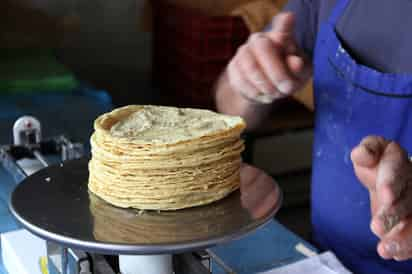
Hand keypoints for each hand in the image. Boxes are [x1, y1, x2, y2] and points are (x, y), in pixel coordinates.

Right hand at [226, 12, 311, 103]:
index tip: (289, 19)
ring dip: (265, 85)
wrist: (269, 90)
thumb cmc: (288, 76)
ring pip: (250, 67)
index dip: (285, 23)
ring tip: (275, 94)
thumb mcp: (300, 73)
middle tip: (287, 88)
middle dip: (276, 72)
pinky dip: (254, 92)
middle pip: (263, 47)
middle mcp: (259, 39)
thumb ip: (299, 68)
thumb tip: (296, 62)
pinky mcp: (233, 67)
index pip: (283, 24)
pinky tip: (264, 95)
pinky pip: (241, 81)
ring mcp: (243, 52)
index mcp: (280, 35)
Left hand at [351, 136, 411, 260]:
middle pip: (406, 200)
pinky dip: (405, 246)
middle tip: (377, 227)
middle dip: (393, 214)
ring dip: (402, 238)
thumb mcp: (370, 152)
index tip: (385, 195)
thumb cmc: (378, 162)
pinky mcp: (411, 221)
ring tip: (384, 249)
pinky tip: (393, 254)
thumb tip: (362, 154)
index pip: (397, 171)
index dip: (392, 183)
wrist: (391, 176)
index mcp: (399, 163)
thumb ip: (366, 151)